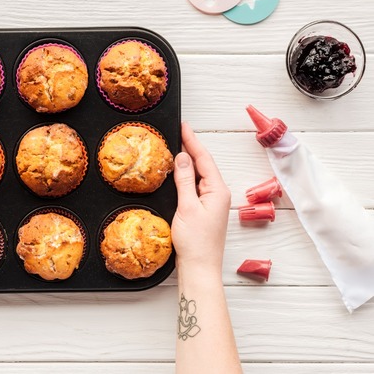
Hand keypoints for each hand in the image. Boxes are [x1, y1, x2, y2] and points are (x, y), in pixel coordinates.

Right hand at [171, 122, 230, 276]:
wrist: (199, 268)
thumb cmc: (196, 242)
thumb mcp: (186, 207)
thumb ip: (185, 180)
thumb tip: (182, 157)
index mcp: (217, 190)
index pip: (204, 159)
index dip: (192, 140)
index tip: (183, 126)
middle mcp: (218, 194)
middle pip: (203, 164)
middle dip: (190, 147)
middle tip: (177, 132)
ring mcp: (212, 203)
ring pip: (199, 175)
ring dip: (188, 161)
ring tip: (175, 146)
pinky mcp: (204, 210)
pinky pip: (195, 186)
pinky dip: (186, 176)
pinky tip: (177, 173)